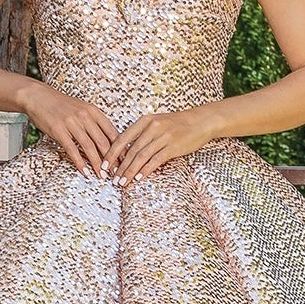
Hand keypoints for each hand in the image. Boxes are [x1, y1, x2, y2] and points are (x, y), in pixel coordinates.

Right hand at [19, 80, 119, 176]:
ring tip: (101, 176)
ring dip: (97, 164)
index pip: (112, 132)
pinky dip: (79, 162)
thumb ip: (94, 122)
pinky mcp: (59, 130)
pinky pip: (72, 149)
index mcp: (93, 111)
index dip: (120, 148)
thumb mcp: (81, 108)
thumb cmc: (60, 104)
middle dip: (111, 160)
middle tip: (116, 173)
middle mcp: (85, 116)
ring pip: (89, 147)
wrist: (38, 96)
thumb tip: (106, 141)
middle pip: (103, 142)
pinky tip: (84, 171)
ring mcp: (72, 123)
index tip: (125, 161)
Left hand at [103, 104, 220, 184]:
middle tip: (112, 179)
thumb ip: (142, 134)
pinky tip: (139, 178)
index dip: (112, 153)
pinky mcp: (172, 146)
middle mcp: (152, 128)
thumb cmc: (178, 124)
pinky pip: (155, 160)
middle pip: (130, 150)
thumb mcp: (157, 123)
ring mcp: (163, 137)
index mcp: (145, 121)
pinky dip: (145, 170)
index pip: (122, 138)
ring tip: (123, 182)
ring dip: (130, 171)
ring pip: (141, 157)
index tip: (104, 165)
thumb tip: (126, 152)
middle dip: (120, 167)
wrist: (200, 121)